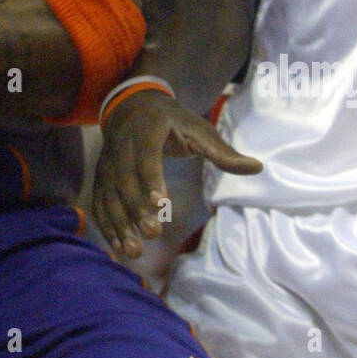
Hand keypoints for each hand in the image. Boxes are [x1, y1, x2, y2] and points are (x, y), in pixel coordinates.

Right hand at [92, 87, 260, 258]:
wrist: (133, 106)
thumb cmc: (172, 122)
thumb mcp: (198, 129)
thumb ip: (223, 152)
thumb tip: (257, 168)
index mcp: (148, 127)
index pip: (146, 154)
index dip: (151, 177)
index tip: (161, 203)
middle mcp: (121, 143)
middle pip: (125, 178)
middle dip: (137, 208)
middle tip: (154, 233)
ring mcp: (108, 161)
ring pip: (109, 194)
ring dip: (120, 223)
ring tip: (134, 250)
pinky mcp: (101, 176)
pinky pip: (99, 202)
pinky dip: (107, 225)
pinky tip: (118, 246)